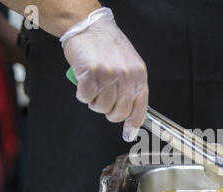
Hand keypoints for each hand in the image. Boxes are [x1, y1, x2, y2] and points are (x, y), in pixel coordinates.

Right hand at [61, 8, 147, 141]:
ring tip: (94, 84)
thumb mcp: (129, 65)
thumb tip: (129, 113)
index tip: (129, 133)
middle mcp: (127, 77)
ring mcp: (110, 76)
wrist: (90, 26)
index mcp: (139, 76)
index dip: (133, 124)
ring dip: (94, 100)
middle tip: (103, 98)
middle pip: (118, 113)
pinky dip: (82, 93)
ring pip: (101, 107)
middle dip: (108, 111)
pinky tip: (84, 80)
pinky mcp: (92, 75)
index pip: (140, 108)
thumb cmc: (108, 45)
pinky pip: (85, 98)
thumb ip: (130, 87)